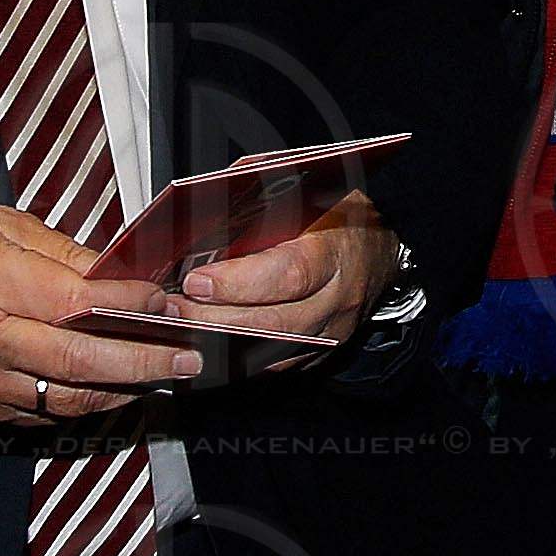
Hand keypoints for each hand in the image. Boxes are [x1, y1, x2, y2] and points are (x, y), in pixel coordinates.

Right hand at [0, 202, 201, 423]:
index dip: (129, 306)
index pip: (77, 303)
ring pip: (67, 398)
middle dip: (143, 362)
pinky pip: (43, 414)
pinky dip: (83, 404)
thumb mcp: (4, 225)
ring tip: (160, 374)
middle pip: (80, 362)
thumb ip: (64, 253)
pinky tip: (113, 389)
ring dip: (121, 389)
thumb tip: (119, 274)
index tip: (165, 303)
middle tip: (186, 357)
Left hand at [177, 198, 393, 342]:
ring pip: (269, 355)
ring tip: (176, 330)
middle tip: (172, 310)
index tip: (197, 281)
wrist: (383, 248)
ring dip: (217, 345)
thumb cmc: (342, 211)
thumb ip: (262, 193)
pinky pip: (271, 366)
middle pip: (273, 324)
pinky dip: (234, 360)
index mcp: (335, 253)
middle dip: (215, 319)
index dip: (240, 283)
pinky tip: (201, 347)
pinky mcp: (320, 353)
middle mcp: (337, 300)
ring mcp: (330, 333)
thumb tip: (206, 203)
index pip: (289, 275)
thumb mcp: (310, 189)